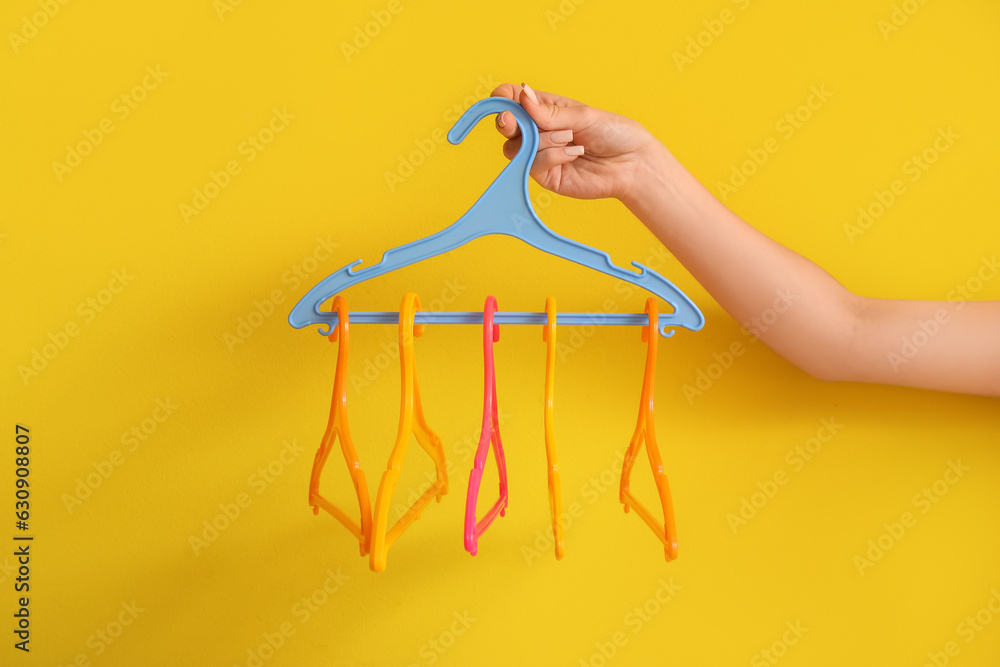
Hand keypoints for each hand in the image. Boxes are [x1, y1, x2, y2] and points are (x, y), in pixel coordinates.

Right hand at [491, 83, 663, 203]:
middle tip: (511, 120)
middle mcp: (540, 132)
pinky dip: (551, 157)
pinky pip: (533, 166)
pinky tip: (573, 154)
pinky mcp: (546, 177)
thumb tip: (522, 95)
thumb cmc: (614, 134)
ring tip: (570, 139)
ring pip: (517, 148)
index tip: (502, 97)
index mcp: (547, 109)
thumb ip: (550, 112)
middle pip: (507, 126)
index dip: (504, 98)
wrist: (632, 165)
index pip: (516, 100)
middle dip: (508, 122)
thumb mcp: (582, 115)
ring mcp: (541, 155)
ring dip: (542, 141)